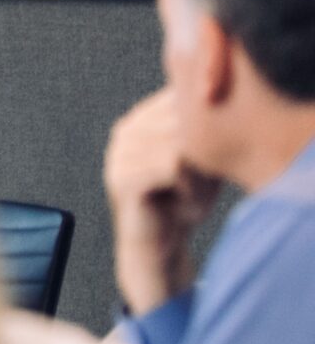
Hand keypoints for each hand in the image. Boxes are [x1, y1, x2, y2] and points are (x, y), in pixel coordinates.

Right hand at [104, 88, 220, 311]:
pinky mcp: (122, 176)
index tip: (205, 162)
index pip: (184, 99)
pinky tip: (184, 202)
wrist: (160, 244)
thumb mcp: (201, 156)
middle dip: (203, 152)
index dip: (207, 129)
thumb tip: (223, 99)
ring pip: (182, 144)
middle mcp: (126, 128)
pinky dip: (190, 187)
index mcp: (142, 117)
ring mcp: (120, 151)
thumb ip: (203, 128)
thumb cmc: (185, 198)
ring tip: (191, 193)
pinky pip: (173, 166)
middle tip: (200, 184)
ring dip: (199, 173)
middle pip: (186, 121)